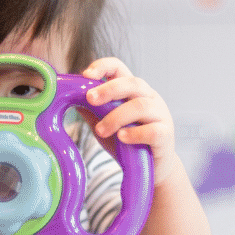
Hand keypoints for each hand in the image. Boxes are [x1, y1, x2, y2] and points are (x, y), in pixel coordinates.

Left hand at [83, 58, 177, 185]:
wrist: (151, 168)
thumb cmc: (127, 142)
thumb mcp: (104, 124)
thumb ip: (91, 111)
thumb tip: (68, 98)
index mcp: (133, 91)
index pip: (120, 68)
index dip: (103, 66)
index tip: (86, 75)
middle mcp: (149, 98)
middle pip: (132, 83)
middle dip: (108, 89)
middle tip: (90, 99)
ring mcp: (160, 115)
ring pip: (140, 106)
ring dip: (116, 117)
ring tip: (100, 130)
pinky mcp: (166, 135)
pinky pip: (153, 130)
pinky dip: (135, 133)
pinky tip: (122, 138)